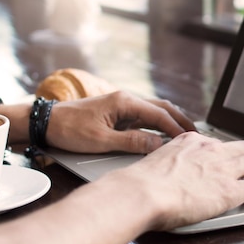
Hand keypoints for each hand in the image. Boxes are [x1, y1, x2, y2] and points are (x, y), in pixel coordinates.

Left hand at [45, 91, 195, 153]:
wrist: (46, 122)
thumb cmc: (69, 130)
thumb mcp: (101, 141)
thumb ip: (131, 142)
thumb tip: (157, 145)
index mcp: (124, 102)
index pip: (159, 114)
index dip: (176, 128)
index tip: (190, 140)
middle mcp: (125, 99)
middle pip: (161, 107)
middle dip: (180, 120)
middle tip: (196, 134)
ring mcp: (121, 105)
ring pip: (153, 110)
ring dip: (169, 120)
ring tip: (184, 134)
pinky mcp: (115, 112)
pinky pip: (142, 116)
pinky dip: (156, 123)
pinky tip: (162, 133)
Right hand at [109, 132, 243, 230]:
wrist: (142, 192)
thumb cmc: (140, 183)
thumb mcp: (155, 163)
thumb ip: (168, 164)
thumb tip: (165, 175)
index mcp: (191, 141)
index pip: (216, 143)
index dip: (226, 153)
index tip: (227, 160)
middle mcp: (210, 150)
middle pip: (242, 148)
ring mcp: (223, 169)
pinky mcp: (230, 190)